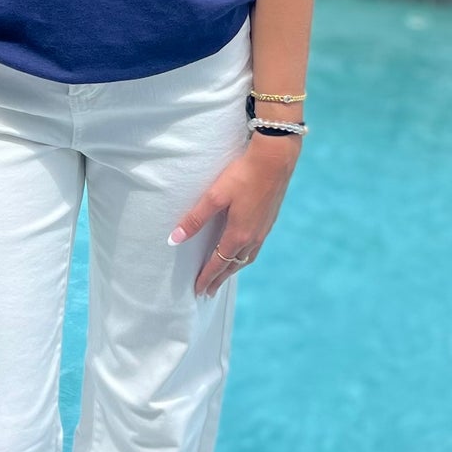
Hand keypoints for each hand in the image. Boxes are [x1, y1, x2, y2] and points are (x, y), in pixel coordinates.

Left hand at [170, 135, 301, 297]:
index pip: (218, 263)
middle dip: (220, 278)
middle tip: (209, 291)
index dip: (207, 277)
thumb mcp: (215, 196)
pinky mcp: (269, 220)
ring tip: (224, 275)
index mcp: (239, 234)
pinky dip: (245, 256)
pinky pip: (255, 247)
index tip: (198, 290)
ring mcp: (264, 230)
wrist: (276, 159)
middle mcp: (253, 237)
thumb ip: (195, 218)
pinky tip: (242, 250)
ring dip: (233, 268)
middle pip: (234, 265)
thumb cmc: (243, 175)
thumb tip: (175, 239)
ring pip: (247, 257)